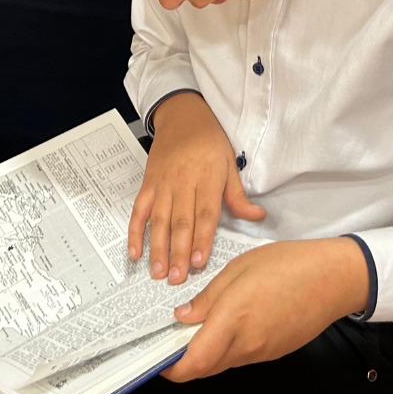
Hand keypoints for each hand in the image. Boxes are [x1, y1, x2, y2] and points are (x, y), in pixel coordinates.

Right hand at [128, 93, 264, 284]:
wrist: (182, 115)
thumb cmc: (209, 140)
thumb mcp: (230, 163)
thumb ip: (237, 195)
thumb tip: (258, 216)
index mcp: (206, 178)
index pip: (204, 214)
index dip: (202, 239)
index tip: (200, 262)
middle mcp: (182, 183)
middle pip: (179, 222)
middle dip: (178, 252)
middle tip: (178, 278)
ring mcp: (161, 184)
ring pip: (158, 220)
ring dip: (157, 248)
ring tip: (158, 272)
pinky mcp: (147, 184)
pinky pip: (138, 211)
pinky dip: (134, 232)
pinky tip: (135, 252)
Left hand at [160, 238, 370, 381]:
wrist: (334, 278)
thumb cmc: (288, 264)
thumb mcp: (239, 269)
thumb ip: (208, 297)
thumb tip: (183, 317)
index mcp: (233, 319)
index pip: (193, 362)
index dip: (170, 368)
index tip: (156, 357)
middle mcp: (246, 344)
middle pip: (204, 368)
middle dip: (184, 359)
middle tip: (173, 337)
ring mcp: (262, 352)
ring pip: (223, 363)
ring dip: (207, 351)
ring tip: (202, 324)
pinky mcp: (275, 352)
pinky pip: (242, 356)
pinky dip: (228, 346)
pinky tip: (232, 323)